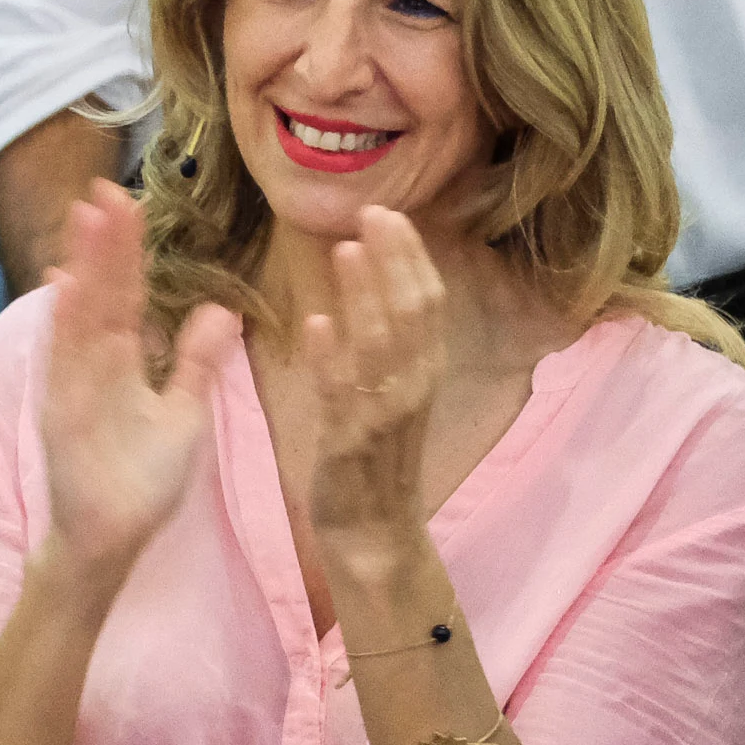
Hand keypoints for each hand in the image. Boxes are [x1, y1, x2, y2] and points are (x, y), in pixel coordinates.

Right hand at [38, 179, 244, 576]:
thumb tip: (221, 310)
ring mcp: (73, 390)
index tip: (127, 203)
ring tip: (86, 220)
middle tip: (106, 190)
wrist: (110, 542)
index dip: (126, 251)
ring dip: (81, 271)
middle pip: (100, 295)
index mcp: (121, 363)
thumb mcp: (184, 413)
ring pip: (79, 319)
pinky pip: (62, 366)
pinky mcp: (62, 418)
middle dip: (103, 245)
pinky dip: (61, 327)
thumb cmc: (142, 482)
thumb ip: (196, 362)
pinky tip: (62, 287)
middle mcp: (92, 367)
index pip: (125, 296)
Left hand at [296, 206, 448, 578]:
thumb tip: (371, 277)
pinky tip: (316, 325)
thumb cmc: (376, 455)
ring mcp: (384, 414)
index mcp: (425, 370)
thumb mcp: (391, 389)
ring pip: (381, 346)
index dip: (410, 255)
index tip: (388, 213)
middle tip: (371, 213)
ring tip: (346, 251)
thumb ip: (384, 339)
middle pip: (413, 312)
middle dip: (394, 260)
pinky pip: (343, 395)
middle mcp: (414, 386)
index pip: (427, 300)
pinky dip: (331, 359)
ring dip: (364, 297)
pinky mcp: (350, 442)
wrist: (375, 531)